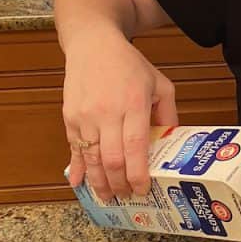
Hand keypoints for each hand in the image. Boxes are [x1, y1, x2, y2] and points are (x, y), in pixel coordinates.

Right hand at [62, 29, 177, 200]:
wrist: (93, 44)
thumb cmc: (129, 64)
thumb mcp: (159, 83)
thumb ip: (168, 113)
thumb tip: (171, 141)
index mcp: (134, 104)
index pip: (135, 147)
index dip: (138, 174)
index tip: (143, 189)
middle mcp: (107, 112)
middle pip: (112, 159)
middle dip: (119, 184)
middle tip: (127, 197)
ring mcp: (85, 116)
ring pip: (91, 158)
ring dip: (99, 182)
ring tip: (108, 197)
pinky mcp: (69, 116)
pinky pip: (74, 149)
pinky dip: (78, 168)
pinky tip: (81, 184)